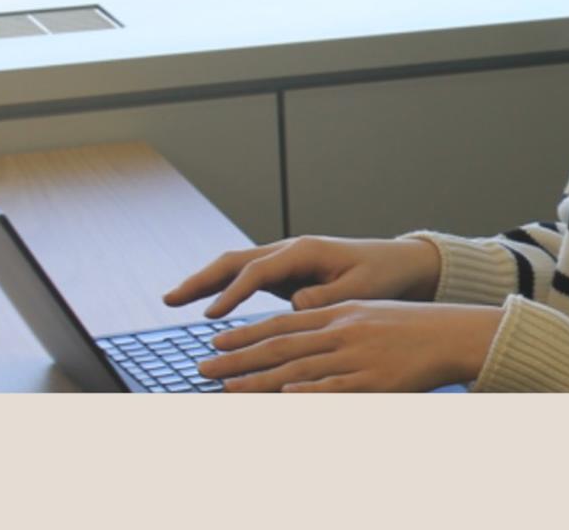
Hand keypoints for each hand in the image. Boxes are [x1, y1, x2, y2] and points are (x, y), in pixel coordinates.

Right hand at [163, 235, 441, 318]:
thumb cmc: (381, 276)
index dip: (233, 293)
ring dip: (205, 282)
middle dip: (202, 279)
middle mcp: (290, 250)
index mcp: (306, 250)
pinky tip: (206, 306)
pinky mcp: (287, 274)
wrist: (398, 264)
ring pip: (236, 267)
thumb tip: (294, 305)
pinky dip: (223, 289)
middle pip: (236, 260)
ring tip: (173, 300)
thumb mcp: (359, 289)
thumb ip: (326, 296)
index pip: (258, 270)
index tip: (211, 317)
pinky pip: (247, 279)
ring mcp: (286, 261)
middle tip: (169, 299)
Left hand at [198, 301, 504, 391]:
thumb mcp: (368, 314)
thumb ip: (333, 324)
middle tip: (203, 368)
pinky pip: (334, 388)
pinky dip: (307, 392)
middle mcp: (342, 331)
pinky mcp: (374, 381)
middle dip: (237, 359)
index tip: (215, 342)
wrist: (453, 332)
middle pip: (280, 346)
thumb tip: (299, 334)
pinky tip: (283, 396)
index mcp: (340, 312)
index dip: (245, 333)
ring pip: (298, 370)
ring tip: (226, 390)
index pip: (282, 322)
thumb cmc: (410, 326)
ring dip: (258, 381)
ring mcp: (357, 356)